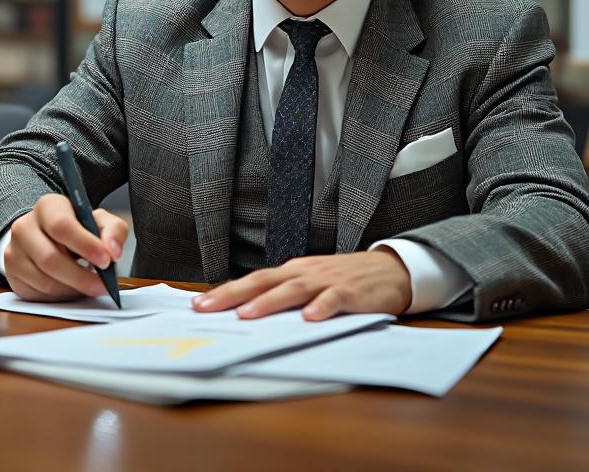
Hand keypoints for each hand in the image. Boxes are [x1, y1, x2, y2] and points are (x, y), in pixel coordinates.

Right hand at [5, 193, 127, 301]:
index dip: (85, 245)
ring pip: (45, 281)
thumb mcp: (99, 221)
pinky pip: (38, 294)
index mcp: (47, 207)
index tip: (106, 260)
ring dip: (72, 289)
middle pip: (50, 258)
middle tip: (102, 285)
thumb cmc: (77, 228)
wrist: (47, 237)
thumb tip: (112, 250)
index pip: (61, 225)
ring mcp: (14, 252)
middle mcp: (24, 227)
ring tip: (88, 285)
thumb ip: (113, 230)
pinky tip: (71, 288)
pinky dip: (60, 296)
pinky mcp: (13, 275)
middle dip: (81, 277)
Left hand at [191, 248, 411, 320]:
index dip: (225, 292)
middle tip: (208, 308)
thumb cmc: (343, 279)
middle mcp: (304, 273)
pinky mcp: (351, 292)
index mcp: (290, 272)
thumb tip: (246, 313)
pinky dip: (322, 307)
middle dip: (233, 295)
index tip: (198, 305)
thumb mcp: (309, 283)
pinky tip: (309, 318)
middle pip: (263, 282)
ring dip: (269, 302)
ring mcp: (327, 281)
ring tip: (248, 314)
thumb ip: (282, 296)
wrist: (390, 269)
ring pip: (293, 290)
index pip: (252, 280)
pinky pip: (334, 299)